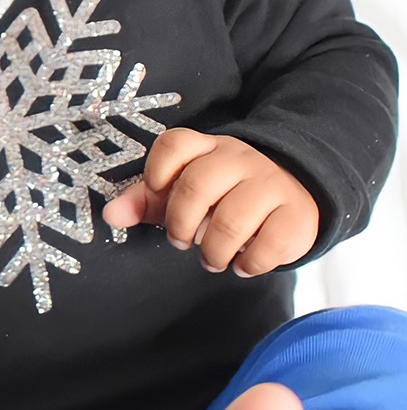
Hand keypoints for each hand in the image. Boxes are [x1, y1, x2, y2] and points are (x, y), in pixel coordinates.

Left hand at [101, 129, 318, 276]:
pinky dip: (251, 263)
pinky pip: (271, 243)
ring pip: (233, 218)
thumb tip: (110, 215)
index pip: (175, 143)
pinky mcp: (298, 214)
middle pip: (197, 183)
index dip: (157, 172)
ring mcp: (272, 183)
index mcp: (206, 148)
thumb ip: (145, 202)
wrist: (292, 197)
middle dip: (180, 222)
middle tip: (180, 242)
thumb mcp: (181, 194)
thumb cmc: (223, 197)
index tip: (157, 195)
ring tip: (212, 259)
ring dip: (214, 250)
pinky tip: (244, 265)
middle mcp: (240, 158)